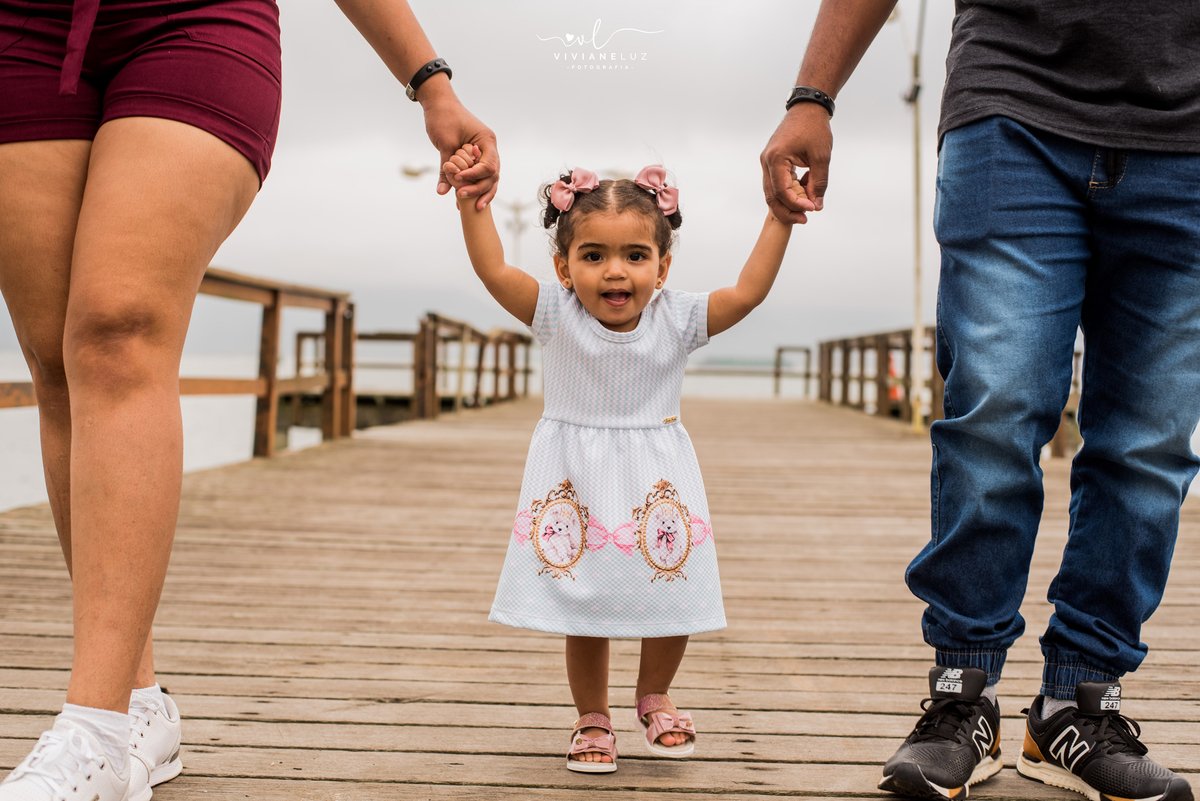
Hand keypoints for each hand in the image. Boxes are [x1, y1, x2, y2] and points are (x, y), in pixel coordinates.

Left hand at [423, 93, 499, 208]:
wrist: (438, 103)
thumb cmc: (443, 117)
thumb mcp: (445, 143)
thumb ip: (447, 169)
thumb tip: (443, 192)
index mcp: (486, 141)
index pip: (489, 166)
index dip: (475, 177)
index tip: (460, 180)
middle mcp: (488, 149)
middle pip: (492, 176)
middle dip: (479, 190)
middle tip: (462, 198)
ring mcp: (482, 154)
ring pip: (488, 179)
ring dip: (479, 193)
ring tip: (473, 208)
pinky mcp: (473, 158)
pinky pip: (476, 176)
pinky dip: (471, 187)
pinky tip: (463, 202)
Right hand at [760, 102, 831, 223]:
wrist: (807, 108)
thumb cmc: (815, 128)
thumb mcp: (821, 157)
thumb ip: (819, 183)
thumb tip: (817, 206)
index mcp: (776, 158)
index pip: (781, 191)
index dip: (796, 204)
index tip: (812, 209)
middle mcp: (766, 161)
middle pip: (771, 196)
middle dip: (788, 211)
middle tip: (805, 220)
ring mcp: (767, 162)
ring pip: (772, 192)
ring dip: (788, 203)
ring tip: (806, 210)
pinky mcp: (772, 162)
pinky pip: (776, 183)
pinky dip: (789, 192)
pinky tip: (805, 193)